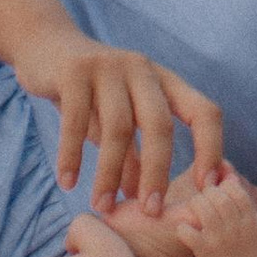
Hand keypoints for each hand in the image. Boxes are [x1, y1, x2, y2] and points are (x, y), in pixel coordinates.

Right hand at [8, 34, 226, 212]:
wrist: (45, 44)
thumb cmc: (91, 91)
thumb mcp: (118, 120)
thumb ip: (133, 155)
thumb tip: (140, 199)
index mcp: (164, 81)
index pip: (204, 111)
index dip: (211, 148)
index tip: (206, 187)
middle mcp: (142, 70)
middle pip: (159, 124)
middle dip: (157, 172)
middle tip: (150, 212)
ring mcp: (109, 66)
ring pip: (117, 128)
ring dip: (109, 173)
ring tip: (102, 206)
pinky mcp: (74, 71)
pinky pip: (76, 121)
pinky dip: (72, 155)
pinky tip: (68, 182)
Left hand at [162, 169, 256, 256]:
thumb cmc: (249, 252)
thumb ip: (247, 201)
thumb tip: (229, 174)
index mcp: (251, 220)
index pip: (234, 189)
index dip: (224, 186)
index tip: (220, 192)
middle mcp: (236, 227)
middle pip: (216, 195)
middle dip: (207, 193)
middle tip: (205, 200)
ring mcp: (218, 239)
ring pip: (201, 207)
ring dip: (195, 205)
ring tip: (196, 212)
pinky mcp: (203, 251)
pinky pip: (186, 230)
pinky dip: (183, 228)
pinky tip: (187, 231)